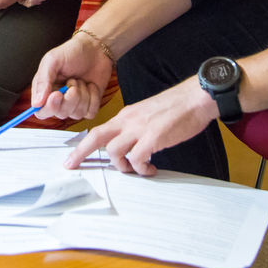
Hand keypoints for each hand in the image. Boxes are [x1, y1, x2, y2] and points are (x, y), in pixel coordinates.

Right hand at [31, 33, 113, 121]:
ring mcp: (75, 104)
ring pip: (77, 114)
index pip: (41, 111)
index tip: (58, 94)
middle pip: (60, 114)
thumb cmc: (72, 52)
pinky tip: (91, 86)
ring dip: (82, 95)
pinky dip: (93, 98)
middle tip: (73, 80)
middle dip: (70, 98)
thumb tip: (37, 103)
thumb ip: (43, 81)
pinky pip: (90, 113)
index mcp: (45, 90)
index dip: (49, 107)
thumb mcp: (52, 60)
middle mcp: (59, 100)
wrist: (95, 48)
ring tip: (81, 80)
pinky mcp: (89, 105)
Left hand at [64, 78, 217, 174]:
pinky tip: (151, 169)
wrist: (196, 97)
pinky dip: (142, 169)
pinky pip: (137, 159)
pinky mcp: (154, 137)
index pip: (98, 130)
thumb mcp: (148, 114)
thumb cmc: (176, 107)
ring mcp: (140, 128)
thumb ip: (135, 128)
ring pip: (115, 152)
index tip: (72, 155)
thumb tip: (130, 146)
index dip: (82, 144)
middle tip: (72, 165)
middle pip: (96, 137)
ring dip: (123, 167)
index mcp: (126, 115)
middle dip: (80, 152)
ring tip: (137, 169)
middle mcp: (128, 120)